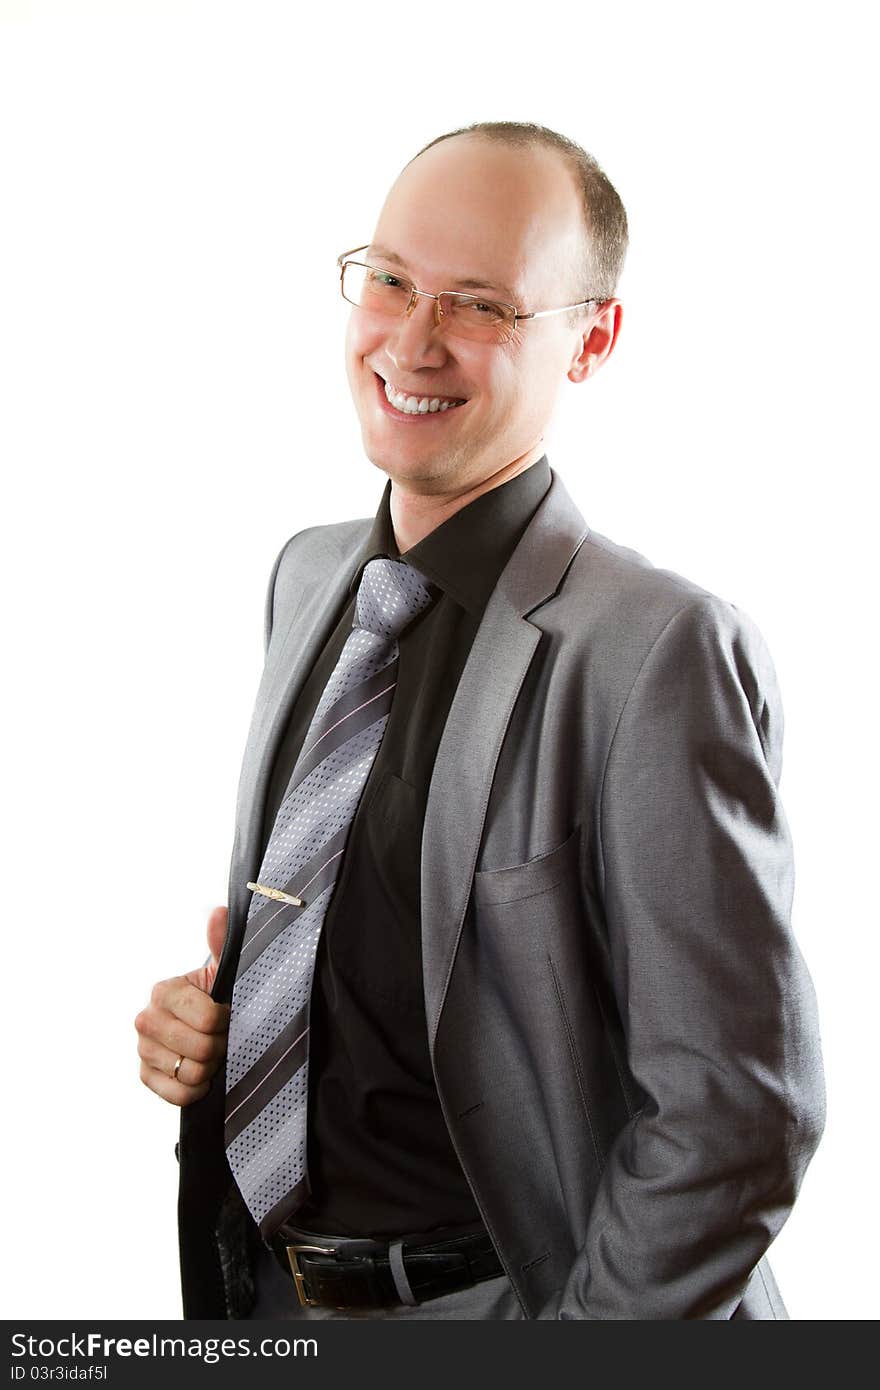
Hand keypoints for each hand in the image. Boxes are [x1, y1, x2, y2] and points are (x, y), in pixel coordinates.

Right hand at [135, 905, 230, 1105]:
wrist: (205, 1027)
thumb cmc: (217, 994)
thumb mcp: (224, 969)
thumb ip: (222, 942)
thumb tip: (219, 912)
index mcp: (164, 991)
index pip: (208, 1019)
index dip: (228, 1021)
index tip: (230, 1014)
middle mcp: (145, 1019)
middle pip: (200, 1049)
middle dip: (221, 1047)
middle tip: (224, 1038)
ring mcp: (143, 1050)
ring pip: (191, 1074)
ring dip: (211, 1068)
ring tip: (213, 1053)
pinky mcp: (145, 1076)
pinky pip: (178, 1095)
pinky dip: (196, 1091)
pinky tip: (202, 1075)